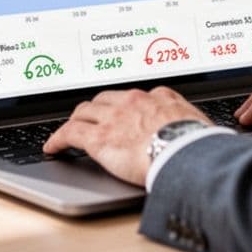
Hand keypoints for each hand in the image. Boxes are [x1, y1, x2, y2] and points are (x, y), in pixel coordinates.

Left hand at [44, 87, 209, 186]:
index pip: (133, 98)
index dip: (122, 106)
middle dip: (95, 109)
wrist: (187, 153)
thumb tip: (194, 129)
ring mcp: (113, 118)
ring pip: (84, 112)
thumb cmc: (197, 145)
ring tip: (70, 130)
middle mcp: (132, 102)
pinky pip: (70, 133)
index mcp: (158, 97)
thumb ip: (188, 121)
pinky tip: (53, 147)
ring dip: (76, 120)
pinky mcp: (98, 137)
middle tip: (90, 119)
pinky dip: (58, 139)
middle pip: (104, 99)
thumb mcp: (198, 124)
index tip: (120, 113)